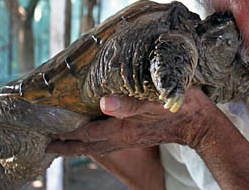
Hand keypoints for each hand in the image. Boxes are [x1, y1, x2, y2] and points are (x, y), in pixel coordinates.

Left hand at [47, 87, 213, 156]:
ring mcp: (132, 139)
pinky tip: (97, 137)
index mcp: (124, 129)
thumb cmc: (179, 108)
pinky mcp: (139, 137)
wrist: (199, 122)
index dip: (68, 132)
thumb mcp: (154, 102)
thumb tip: (103, 102)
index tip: (48, 132)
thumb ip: (128, 104)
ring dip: (80, 146)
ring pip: (99, 146)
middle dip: (68, 145)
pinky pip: (110, 144)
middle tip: (48, 144)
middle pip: (89, 145)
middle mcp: (124, 137)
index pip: (88, 133)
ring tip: (65, 144)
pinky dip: (96, 142)